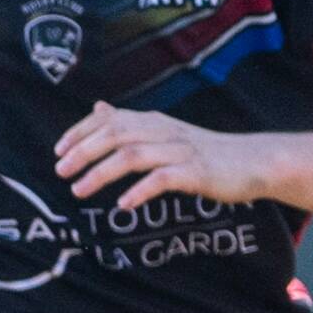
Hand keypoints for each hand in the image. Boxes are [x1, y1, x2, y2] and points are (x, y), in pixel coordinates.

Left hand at [55, 103, 263, 212]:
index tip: (59, 151)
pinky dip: (140, 190)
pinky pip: (163, 178)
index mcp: (153, 122)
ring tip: (79, 190)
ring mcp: (181, 150)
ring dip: (102, 172)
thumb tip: (98, 109)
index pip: (109, 120)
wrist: (253, 162)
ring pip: (134, 154)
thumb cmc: (204, 151)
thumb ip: (130, 124)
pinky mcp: (197, 172)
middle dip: (84, 151)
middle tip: (60, 171)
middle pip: (116, 134)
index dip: (80, 133)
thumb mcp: (164, 134)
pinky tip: (123, 204)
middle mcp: (164, 131)